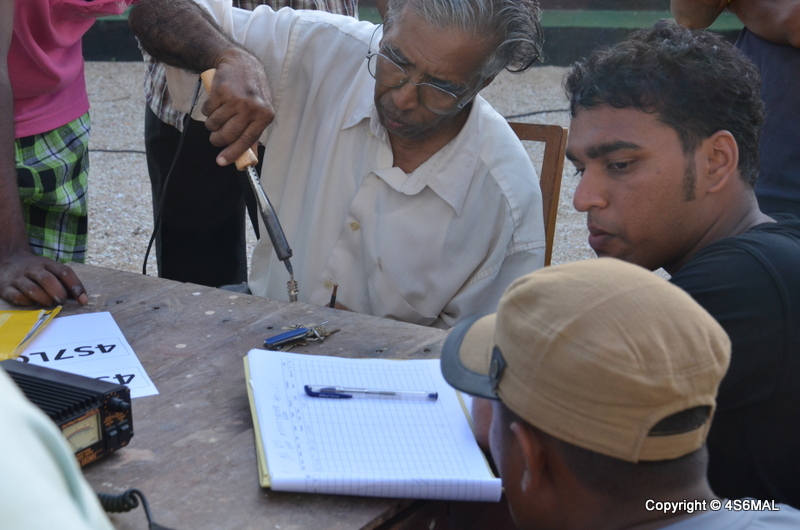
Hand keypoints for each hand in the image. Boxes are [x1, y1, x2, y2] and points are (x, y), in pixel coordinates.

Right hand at [0, 250, 87, 306]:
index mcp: (46, 263)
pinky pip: (17, 297)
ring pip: (32, 289)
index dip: (75, 286)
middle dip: (59, 293)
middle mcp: (32, 269)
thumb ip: (65, 281)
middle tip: (62, 301)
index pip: (64, 272)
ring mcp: (18, 278)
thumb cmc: (36, 270)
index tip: (83, 300)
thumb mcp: (50, 269)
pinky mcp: (6, 288)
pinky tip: (32, 304)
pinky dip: (27, 302)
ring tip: (50, 303)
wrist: (7, 262)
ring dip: (44, 299)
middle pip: (47, 279)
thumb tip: (81, 298)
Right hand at [202, 48, 274, 166]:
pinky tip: (215, 102)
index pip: (247, 140)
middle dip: (217, 140)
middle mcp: (252, 107)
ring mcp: (236, 98)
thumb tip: (248, 158)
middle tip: (215, 138)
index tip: (221, 161)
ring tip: (218, 115)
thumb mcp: (260, 111)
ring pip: (214, 124)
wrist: (241, 63)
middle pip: (227, 135)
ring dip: (211, 124)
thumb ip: (254, 134)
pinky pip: (207, 110)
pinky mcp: (221, 90)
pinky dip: (207, 110)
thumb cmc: (251, 91)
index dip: (232, 153)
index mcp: (265, 115)